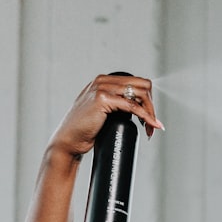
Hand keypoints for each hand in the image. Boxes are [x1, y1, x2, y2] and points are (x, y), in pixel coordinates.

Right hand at [50, 73, 164, 156]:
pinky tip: (151, 125)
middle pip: (143, 85)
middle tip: (152, 124)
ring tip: (151, 128)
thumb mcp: (101, 110)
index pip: (137, 82)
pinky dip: (146, 117)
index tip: (150, 117)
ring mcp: (102, 88)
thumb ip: (114, 102)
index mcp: (104, 81)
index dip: (148, 100)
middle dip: (152, 105)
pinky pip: (133, 106)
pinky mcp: (102, 99)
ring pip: (141, 94)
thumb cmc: (84, 129)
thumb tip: (138, 106)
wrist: (69, 140)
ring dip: (151, 112)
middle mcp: (103, 80)